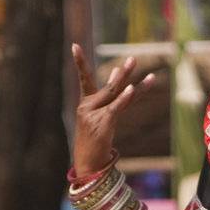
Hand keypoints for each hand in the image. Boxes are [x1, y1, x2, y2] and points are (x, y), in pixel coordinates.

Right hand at [71, 45, 154, 176]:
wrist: (87, 164)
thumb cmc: (94, 141)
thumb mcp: (100, 118)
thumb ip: (110, 96)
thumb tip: (116, 73)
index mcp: (85, 104)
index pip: (83, 79)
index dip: (79, 62)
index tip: (74, 45)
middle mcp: (87, 107)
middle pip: (109, 86)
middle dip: (123, 73)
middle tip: (133, 58)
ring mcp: (93, 115)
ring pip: (114, 94)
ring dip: (127, 79)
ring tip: (134, 65)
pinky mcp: (102, 124)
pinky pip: (116, 108)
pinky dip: (125, 98)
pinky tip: (132, 88)